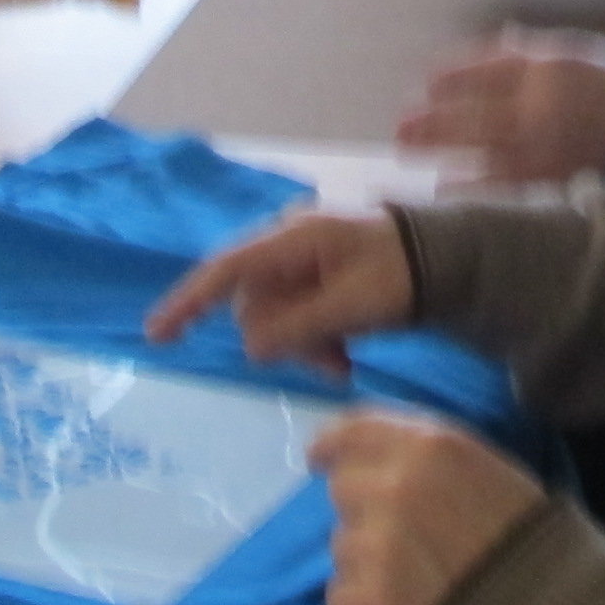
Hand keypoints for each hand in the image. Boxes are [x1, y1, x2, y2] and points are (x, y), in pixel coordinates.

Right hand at [146, 210, 415, 379]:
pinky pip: (296, 316)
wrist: (449, 260)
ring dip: (303, 347)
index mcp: (294, 238)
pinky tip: (344, 360)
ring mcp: (302, 262)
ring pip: (275, 317)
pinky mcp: (316, 280)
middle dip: (284, 341)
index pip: (226, 269)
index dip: (187, 301)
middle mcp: (290, 245)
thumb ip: (298, 326)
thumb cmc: (402, 274)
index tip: (156, 335)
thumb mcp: (353, 305)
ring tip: (343, 367)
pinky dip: (314, 341)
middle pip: (254, 304)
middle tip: (330, 367)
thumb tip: (249, 347)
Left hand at [312, 413, 547, 604]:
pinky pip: (340, 597)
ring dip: (368, 561)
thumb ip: (432, 459)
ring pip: (343, 546)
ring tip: (416, 582)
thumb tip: (384, 462)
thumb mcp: (491, 469)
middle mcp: (392, 489)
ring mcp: (373, 549)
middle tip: (402, 536)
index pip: (355, 431)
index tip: (320, 457)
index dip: (333, 444)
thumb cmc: (533, 539)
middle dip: (364, 509)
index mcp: (429, 447)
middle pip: (343, 490)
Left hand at [398, 34, 604, 183]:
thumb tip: (497, 46)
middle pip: (467, 119)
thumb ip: (539, 55)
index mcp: (548, 72)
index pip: (483, 71)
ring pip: (476, 165)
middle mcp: (536, 115)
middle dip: (430, 126)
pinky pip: (499, 198)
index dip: (450, 78)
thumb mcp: (589, 58)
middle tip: (402, 131)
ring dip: (444, 166)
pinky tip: (450, 199)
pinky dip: (471, 199)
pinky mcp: (549, 194)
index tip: (427, 83)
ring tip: (421, 169)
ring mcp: (541, 160)